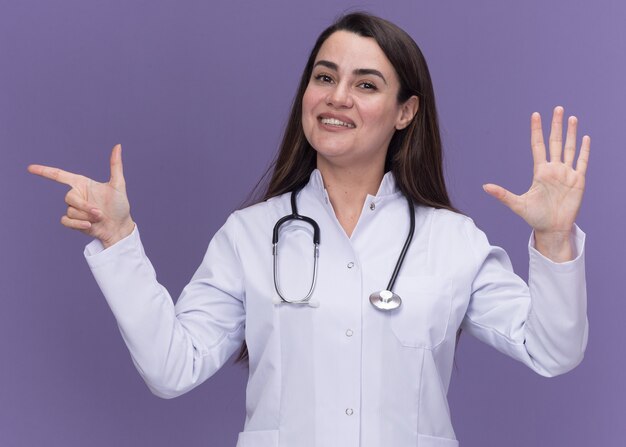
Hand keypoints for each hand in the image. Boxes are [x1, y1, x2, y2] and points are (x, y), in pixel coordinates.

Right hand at [28, 144, 134, 247]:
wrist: (120, 227)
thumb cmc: (120, 205)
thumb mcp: (118, 184)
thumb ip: (116, 165)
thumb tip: (118, 146)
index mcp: (82, 183)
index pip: (60, 175)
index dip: (44, 171)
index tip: (30, 168)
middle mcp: (76, 195)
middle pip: (69, 197)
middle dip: (85, 206)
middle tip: (99, 212)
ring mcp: (74, 208)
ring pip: (70, 211)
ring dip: (86, 216)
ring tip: (100, 218)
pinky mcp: (73, 221)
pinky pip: (65, 221)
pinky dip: (77, 224)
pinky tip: (89, 225)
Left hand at [483, 106, 590, 260]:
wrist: (552, 229)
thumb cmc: (535, 217)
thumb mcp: (517, 204)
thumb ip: (502, 194)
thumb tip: (484, 186)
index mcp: (540, 171)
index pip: (538, 145)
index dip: (537, 130)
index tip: (535, 115)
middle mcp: (554, 169)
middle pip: (555, 142)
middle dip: (556, 125)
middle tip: (557, 108)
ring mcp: (567, 174)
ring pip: (569, 148)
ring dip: (571, 133)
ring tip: (572, 118)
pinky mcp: (578, 181)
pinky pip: (582, 162)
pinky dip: (584, 150)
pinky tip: (585, 138)